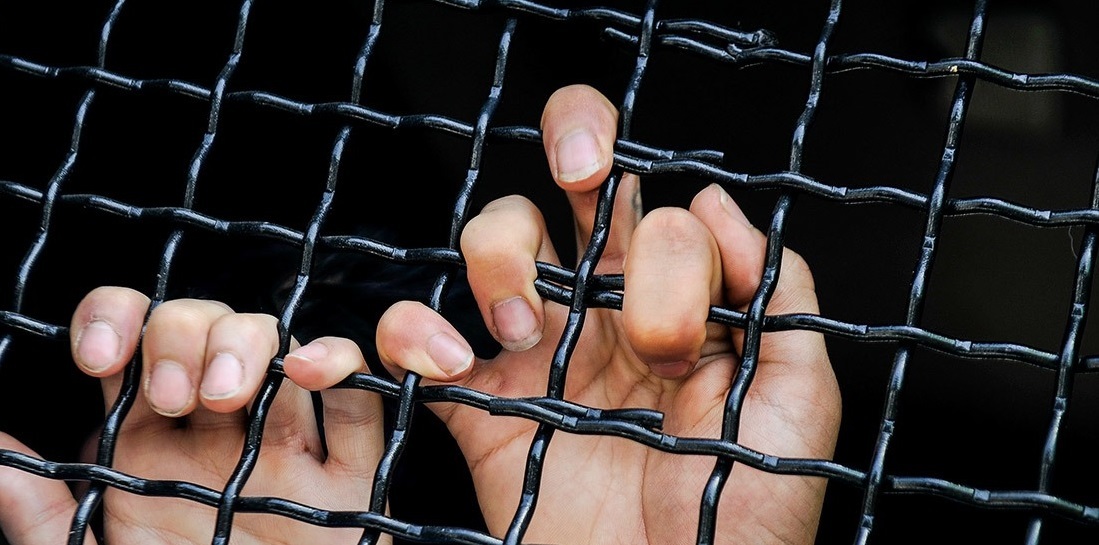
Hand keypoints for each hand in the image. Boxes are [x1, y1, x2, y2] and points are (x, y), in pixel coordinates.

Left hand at [0, 287, 388, 544]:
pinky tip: (312, 371)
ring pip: (279, 347)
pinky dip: (344, 364)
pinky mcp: (350, 476)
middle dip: (185, 335)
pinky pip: (358, 402)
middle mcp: (216, 431)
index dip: (117, 319)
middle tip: (171, 397)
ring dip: (254, 343)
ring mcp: (287, 447)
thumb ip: (39, 508)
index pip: (133, 337)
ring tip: (229, 391)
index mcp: (145, 443)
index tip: (100, 358)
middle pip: (207, 326)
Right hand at [310, 84, 842, 543]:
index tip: (675, 341)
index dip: (668, 249)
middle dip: (576, 140)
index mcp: (682, 302)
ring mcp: (540, 352)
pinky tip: (447, 359)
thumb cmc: (746, 513)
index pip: (665, 214)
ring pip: (498, 238)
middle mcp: (608, 311)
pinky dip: (411, 330)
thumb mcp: (797, 399)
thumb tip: (715, 200)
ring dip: (499, 251)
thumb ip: (776, 294)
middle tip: (585, 170)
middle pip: (573, 186)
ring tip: (525, 324)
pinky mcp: (481, 405)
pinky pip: (418, 338)